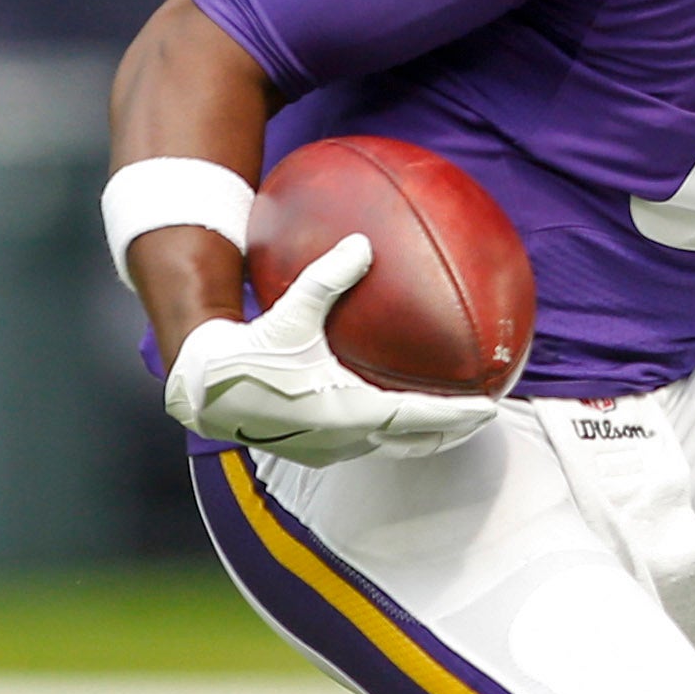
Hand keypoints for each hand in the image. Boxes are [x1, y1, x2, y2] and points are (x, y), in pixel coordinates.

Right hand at [163, 234, 498, 465]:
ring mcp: (329, 449)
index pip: (418, 418)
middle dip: (452, 432)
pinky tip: (392, 415)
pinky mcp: (313, 451)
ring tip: (449, 422)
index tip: (490, 408)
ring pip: (390, 447)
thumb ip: (328, 278)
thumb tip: (363, 242)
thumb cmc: (247, 351)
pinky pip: (364, 445)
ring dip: (421, 437)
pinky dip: (390, 434)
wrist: (204, 390)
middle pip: (414, 442)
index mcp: (347, 410)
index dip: (457, 415)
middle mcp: (344, 438)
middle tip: (483, 416)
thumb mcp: (291, 312)